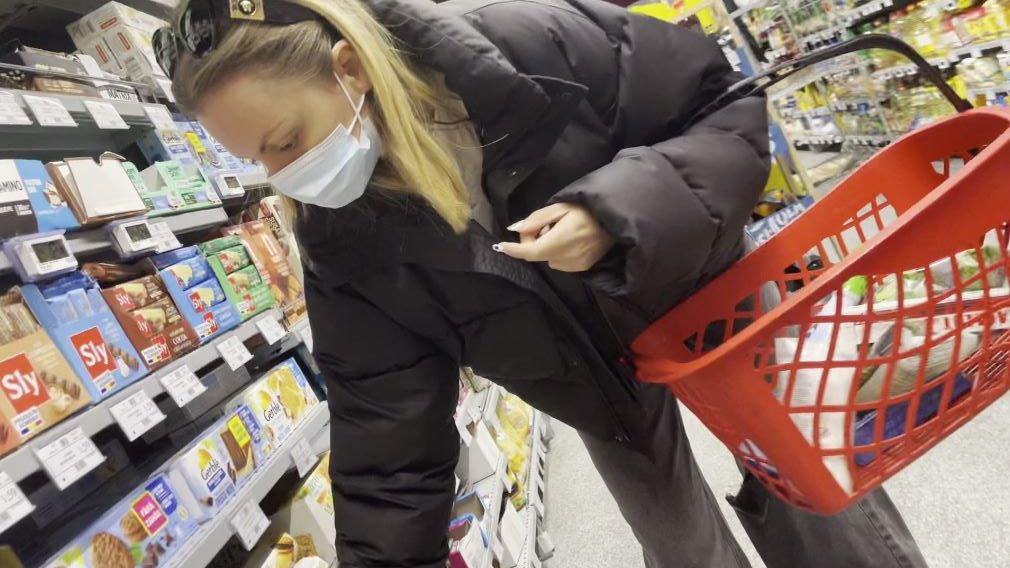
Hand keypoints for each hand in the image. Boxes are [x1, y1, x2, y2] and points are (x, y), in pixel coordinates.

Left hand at [494, 203, 615, 271]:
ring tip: (562, 230)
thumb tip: (516, 228)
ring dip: (547, 247)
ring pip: (548, 258)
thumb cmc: (589, 210)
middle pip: (537, 254)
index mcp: (558, 242)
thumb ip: (537, 219)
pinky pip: (561, 262)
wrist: (616, 221)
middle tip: (543, 224)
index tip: (500, 246)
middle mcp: (564, 258)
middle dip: (533, 240)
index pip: (529, 252)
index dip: (513, 250)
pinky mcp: (583, 268)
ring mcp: (574, 265)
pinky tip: (571, 239)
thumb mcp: (561, 207)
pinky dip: (559, 252)